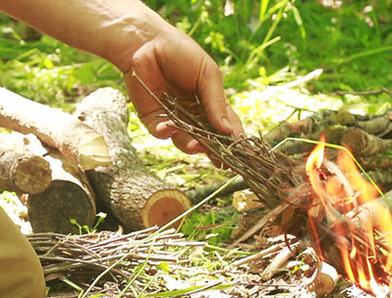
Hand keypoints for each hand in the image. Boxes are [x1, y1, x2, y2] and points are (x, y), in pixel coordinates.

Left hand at [123, 26, 243, 153]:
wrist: (148, 43)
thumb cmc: (182, 53)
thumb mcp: (207, 74)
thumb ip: (216, 102)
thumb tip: (228, 131)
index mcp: (211, 104)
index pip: (226, 127)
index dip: (234, 141)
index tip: (242, 154)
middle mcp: (194, 116)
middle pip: (207, 140)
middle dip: (214, 151)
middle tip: (221, 160)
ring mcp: (174, 119)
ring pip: (185, 141)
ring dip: (191, 145)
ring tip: (198, 146)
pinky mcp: (153, 120)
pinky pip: (161, 133)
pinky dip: (166, 132)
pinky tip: (168, 127)